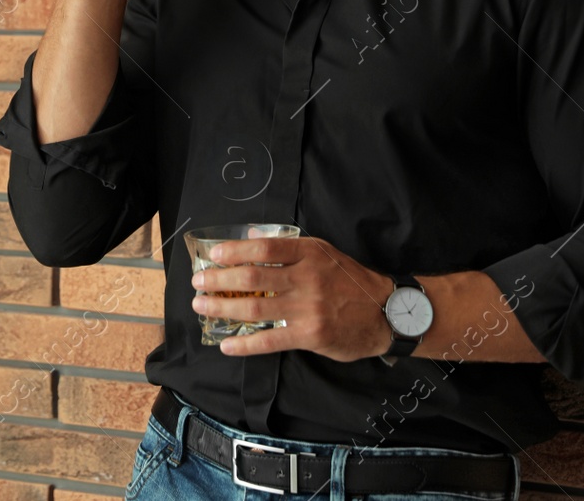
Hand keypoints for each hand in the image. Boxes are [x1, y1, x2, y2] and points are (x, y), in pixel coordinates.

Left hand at [190, 236, 396, 359]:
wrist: (385, 313)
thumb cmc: (349, 281)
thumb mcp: (324, 253)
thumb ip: (289, 248)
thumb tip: (249, 239)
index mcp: (309, 253)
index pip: (264, 248)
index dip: (235, 251)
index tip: (213, 254)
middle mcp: (307, 278)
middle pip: (252, 278)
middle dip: (219, 280)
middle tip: (198, 283)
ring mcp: (308, 308)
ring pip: (255, 309)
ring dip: (222, 309)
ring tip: (201, 307)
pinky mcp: (310, 335)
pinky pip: (270, 341)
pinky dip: (245, 345)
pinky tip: (227, 345)